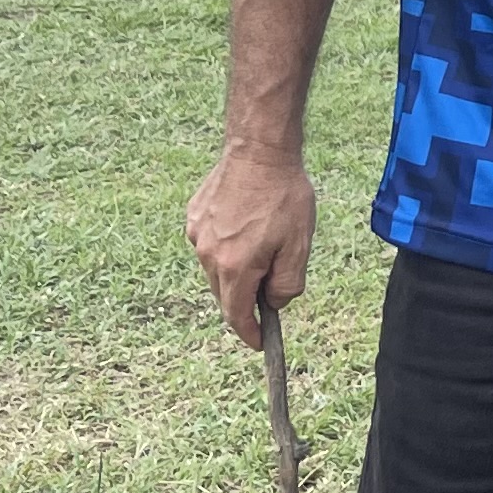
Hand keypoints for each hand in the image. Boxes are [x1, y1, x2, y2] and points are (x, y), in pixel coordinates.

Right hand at [188, 144, 316, 336]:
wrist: (259, 150)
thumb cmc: (283, 196)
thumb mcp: (298, 246)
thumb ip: (287, 284)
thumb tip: (273, 302)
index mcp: (235, 267)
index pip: (236, 315)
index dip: (249, 333)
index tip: (260, 341)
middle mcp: (208, 255)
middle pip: (225, 295)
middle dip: (245, 300)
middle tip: (270, 288)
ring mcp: (197, 235)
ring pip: (216, 270)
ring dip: (235, 271)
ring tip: (262, 246)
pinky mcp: (194, 217)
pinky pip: (209, 245)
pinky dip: (225, 248)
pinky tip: (245, 227)